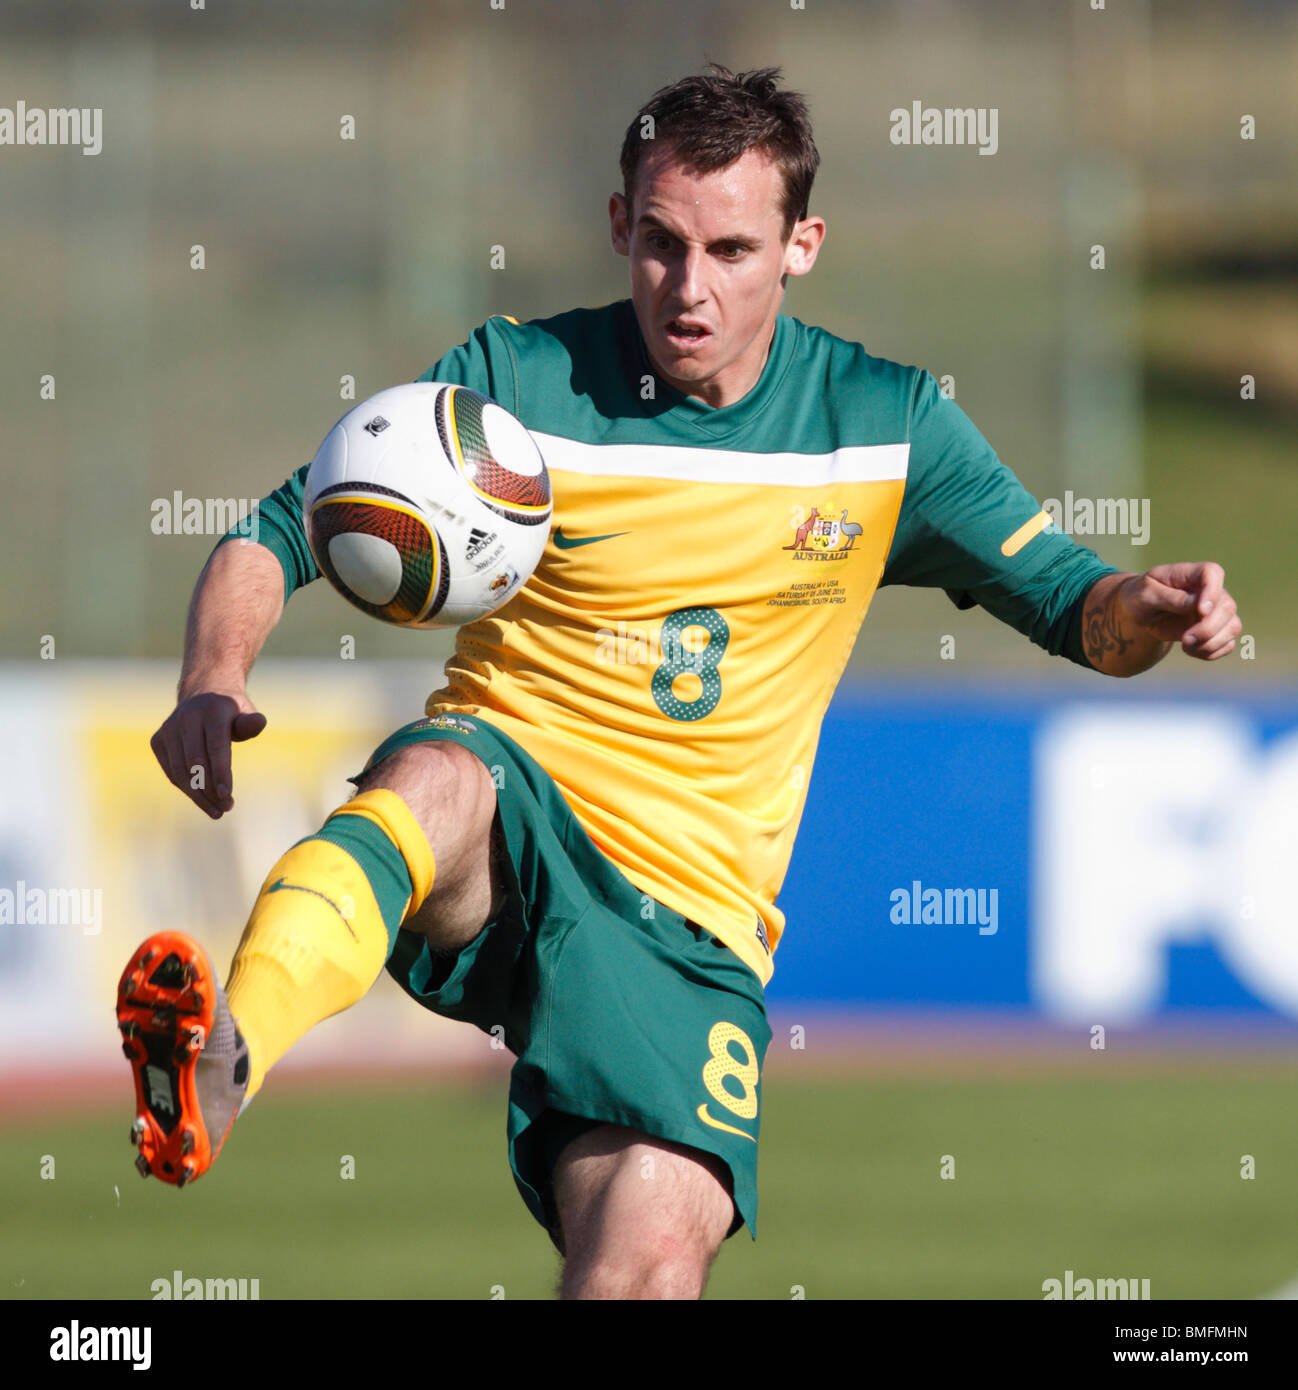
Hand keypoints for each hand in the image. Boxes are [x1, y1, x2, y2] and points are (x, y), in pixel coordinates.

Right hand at [150, 689, 267, 817]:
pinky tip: (203, 800)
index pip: (215, 746)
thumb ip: (250, 723)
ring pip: (180, 771)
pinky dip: (187, 789)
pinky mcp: (158, 740)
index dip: (221, 772)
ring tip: (217, 810)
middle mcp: (186, 717)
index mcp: (211, 710)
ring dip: (198, 795)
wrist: (202, 695)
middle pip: (196, 762)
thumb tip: (259, 723)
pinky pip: (172, 772)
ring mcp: (168, 729)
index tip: (227, 796)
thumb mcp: (245, 712)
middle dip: (210, 789)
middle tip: (227, 808)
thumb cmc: (231, 711)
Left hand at [1118, 562, 1240, 659]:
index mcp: (1192, 574)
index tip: (1200, 611)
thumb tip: (1195, 603)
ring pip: (1232, 627)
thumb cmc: (1142, 596)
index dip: (1212, 592)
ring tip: (1186, 646)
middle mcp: (1211, 591)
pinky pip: (1227, 644)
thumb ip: (1170, 597)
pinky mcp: (1217, 630)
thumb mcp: (1146, 594)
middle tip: (1185, 639)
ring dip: (1210, 643)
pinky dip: (1211, 652)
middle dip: (1208, 628)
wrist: (1140, 613)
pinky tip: (1191, 650)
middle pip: (1227, 607)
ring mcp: (1217, 611)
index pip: (1212, 573)